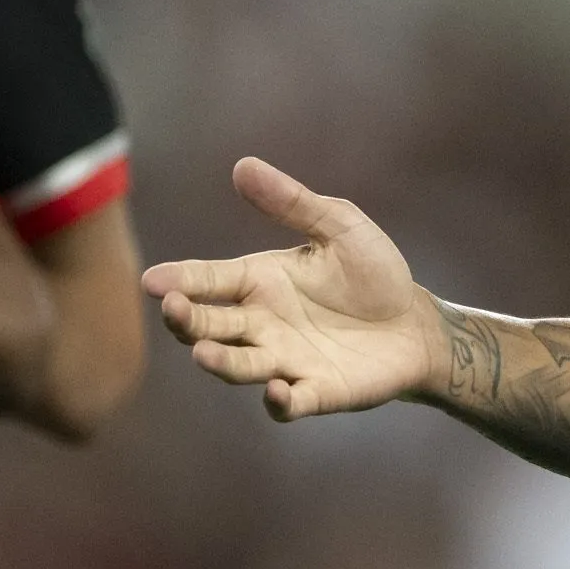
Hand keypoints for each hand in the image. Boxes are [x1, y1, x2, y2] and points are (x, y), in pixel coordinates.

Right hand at [143, 158, 443, 422]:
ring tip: (204, 353)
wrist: (417, 324)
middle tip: (172, 308)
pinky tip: (278, 390)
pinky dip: (280, 401)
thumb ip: (292, 202)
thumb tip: (243, 165)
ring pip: (240, 366)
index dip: (180, 280)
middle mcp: (262, 324)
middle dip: (187, 320)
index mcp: (260, 281)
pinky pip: (290, 403)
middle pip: (211, 326)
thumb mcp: (339, 225)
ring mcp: (286, 361)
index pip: (209, 280)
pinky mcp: (317, 392)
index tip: (152, 280)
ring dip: (220, 362)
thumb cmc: (374, 273)